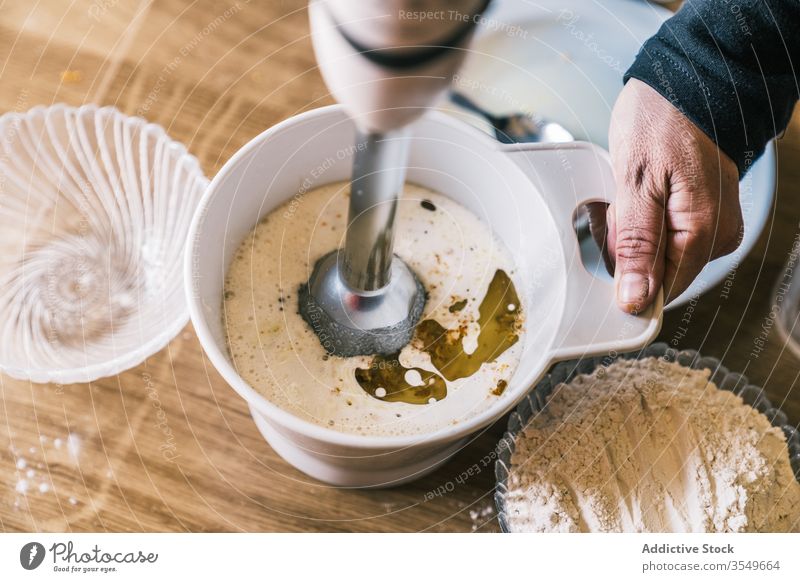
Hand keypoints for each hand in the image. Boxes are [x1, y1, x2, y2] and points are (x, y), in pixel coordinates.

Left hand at [605, 78, 741, 312]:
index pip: (661, 291)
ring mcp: (713, 223)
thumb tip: (636, 299)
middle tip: (621, 204)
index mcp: (703, 233)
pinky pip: (664, 232)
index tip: (609, 245)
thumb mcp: (634, 184)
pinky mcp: (703, 212)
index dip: (627, 277)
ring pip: (658, 251)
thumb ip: (636, 246)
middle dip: (628, 246)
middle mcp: (717, 235)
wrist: (684, 79)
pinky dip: (642, 217)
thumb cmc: (661, 121)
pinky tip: (639, 190)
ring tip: (631, 190)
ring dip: (633, 229)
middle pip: (658, 271)